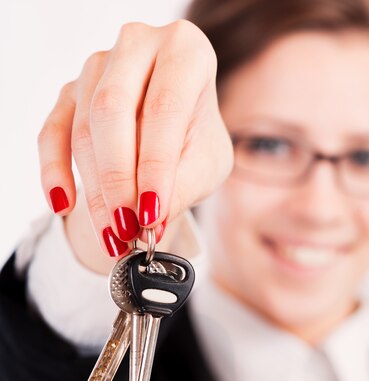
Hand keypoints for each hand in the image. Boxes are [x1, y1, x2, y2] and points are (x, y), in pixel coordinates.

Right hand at [38, 20, 232, 267]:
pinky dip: (54, 172)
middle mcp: (138, 45)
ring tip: (113, 236)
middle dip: (117, 180)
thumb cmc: (195, 139)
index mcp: (185, 52)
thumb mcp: (207, 163)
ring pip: (83, 129)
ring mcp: (98, 66)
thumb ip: (184, 186)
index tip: (152, 215)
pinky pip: (52, 133)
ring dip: (94, 190)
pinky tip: (64, 206)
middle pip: (113, 111)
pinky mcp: (70, 91)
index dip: (155, 165)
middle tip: (126, 228)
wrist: (173, 127)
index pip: (163, 108)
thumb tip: (152, 222)